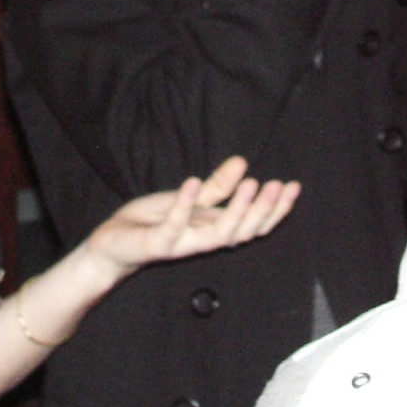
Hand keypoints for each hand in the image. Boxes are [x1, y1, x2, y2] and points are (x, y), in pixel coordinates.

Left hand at [85, 156, 299, 279]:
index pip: (253, 225)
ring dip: (236, 210)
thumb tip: (242, 163)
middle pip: (243, 232)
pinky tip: (193, 181)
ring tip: (251, 184)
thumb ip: (216, 187)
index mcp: (213, 229)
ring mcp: (182, 243)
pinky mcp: (157, 243)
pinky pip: (173, 227)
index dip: (275, 209)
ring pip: (218, 236)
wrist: (114, 244)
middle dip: (264, 210)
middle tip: (278, 185)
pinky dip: (184, 205)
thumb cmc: (152, 222)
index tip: (293, 186)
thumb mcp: (189, 198)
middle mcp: (203, 240)